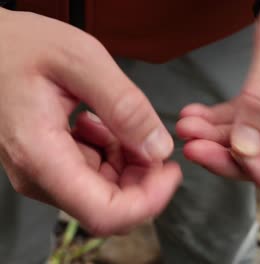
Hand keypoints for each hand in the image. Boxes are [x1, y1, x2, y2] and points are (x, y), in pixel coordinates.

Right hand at [0, 9, 180, 234]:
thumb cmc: (19, 46)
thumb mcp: (81, 61)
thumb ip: (124, 106)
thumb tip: (158, 148)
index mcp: (42, 155)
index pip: (105, 213)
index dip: (149, 200)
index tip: (170, 170)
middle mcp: (40, 175)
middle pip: (111, 205)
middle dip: (144, 176)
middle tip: (150, 134)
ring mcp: (44, 173)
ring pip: (107, 190)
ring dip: (129, 160)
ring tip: (119, 119)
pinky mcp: (50, 164)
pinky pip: (95, 173)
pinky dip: (113, 151)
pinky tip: (102, 122)